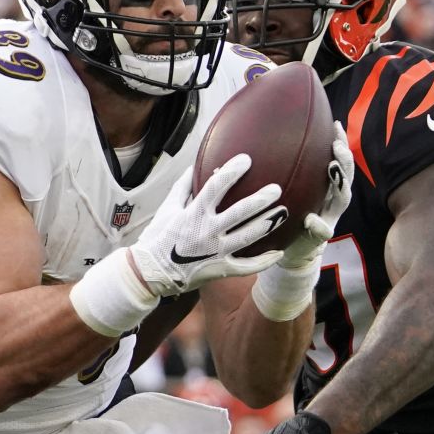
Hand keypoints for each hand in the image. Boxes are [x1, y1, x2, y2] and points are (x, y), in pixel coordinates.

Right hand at [130, 154, 285, 296]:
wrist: (151, 273)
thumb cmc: (158, 237)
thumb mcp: (167, 208)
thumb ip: (183, 186)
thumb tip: (194, 165)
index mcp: (193, 214)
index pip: (215, 187)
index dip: (231, 172)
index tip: (246, 160)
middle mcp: (206, 232)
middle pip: (239, 213)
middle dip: (260, 200)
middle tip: (276, 189)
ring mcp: (215, 253)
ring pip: (247, 237)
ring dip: (267, 225)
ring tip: (283, 213)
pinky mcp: (220, 269)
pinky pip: (246, 267)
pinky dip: (263, 262)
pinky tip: (278, 253)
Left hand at [277, 123, 354, 269]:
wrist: (289, 252)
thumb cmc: (285, 217)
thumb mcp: (287, 193)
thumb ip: (282, 174)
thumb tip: (256, 144)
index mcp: (325, 187)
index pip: (337, 160)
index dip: (340, 143)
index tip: (335, 124)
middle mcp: (332, 200)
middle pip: (347, 176)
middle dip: (344, 159)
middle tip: (336, 145)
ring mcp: (330, 218)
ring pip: (342, 199)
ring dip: (339, 183)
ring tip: (331, 169)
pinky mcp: (321, 239)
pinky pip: (324, 230)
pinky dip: (319, 224)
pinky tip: (311, 218)